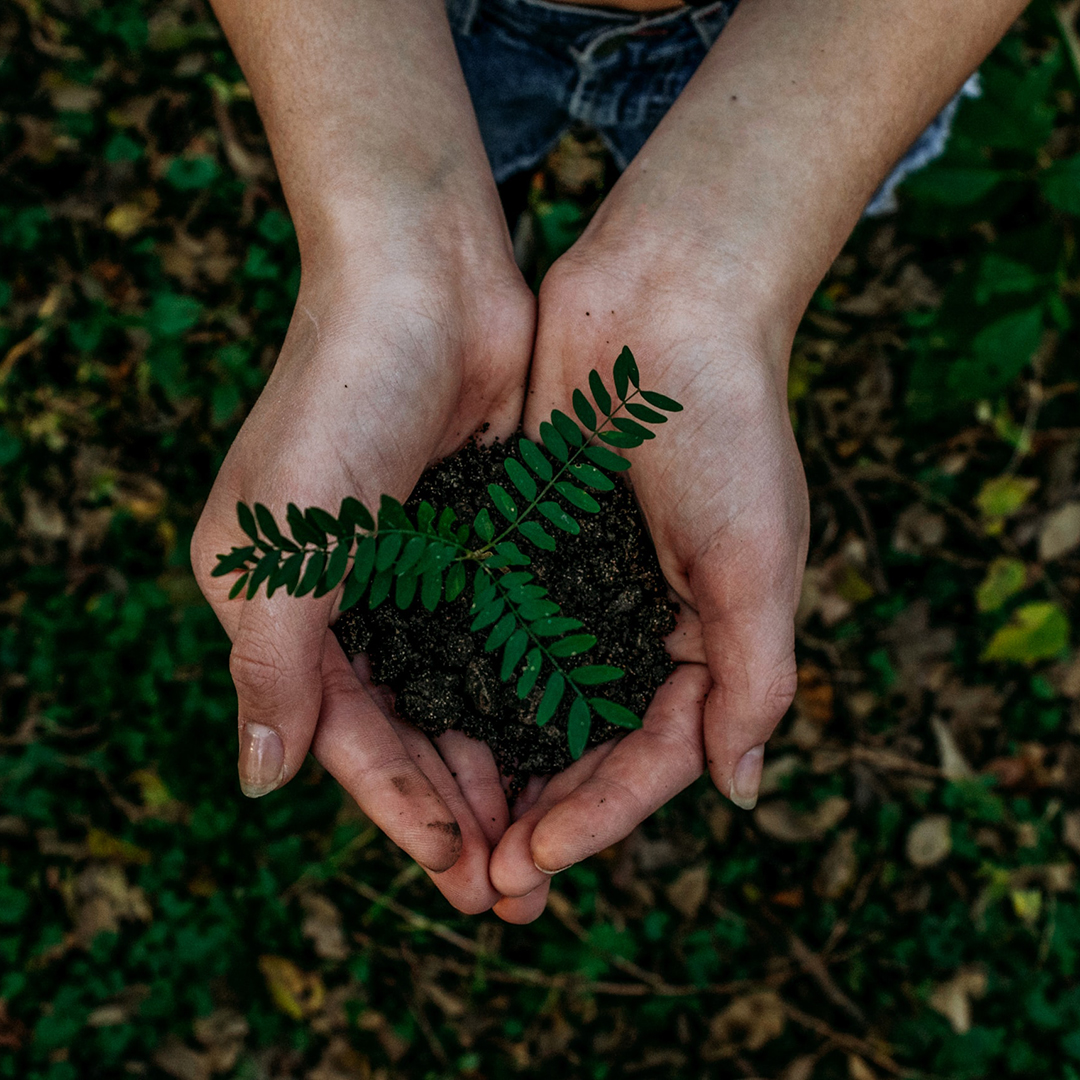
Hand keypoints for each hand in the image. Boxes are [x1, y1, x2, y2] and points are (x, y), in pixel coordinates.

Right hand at [191, 248, 534, 912]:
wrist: (424, 279)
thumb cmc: (340, 397)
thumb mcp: (283, 539)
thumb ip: (271, 663)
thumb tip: (260, 781)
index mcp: (283, 605)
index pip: (344, 736)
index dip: (400, 809)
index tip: (460, 873)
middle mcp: (348, 598)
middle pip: (407, 730)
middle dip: (457, 807)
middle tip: (515, 886)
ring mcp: (418, 570)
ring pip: (461, 695)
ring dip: (499, 764)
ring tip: (548, 835)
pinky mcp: (479, 539)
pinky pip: (504, 637)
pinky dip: (529, 692)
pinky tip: (568, 740)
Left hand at [488, 249, 808, 918]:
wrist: (665, 302)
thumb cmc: (727, 426)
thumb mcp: (758, 559)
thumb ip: (754, 677)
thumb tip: (740, 790)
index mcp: (705, 638)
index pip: (653, 756)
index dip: (599, 816)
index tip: (535, 860)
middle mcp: (638, 623)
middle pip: (586, 745)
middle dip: (540, 813)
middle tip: (482, 881)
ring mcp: (577, 585)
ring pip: (530, 700)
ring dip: (494, 766)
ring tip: (446, 830)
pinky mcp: (525, 542)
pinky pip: (491, 628)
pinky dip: (464, 680)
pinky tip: (421, 725)